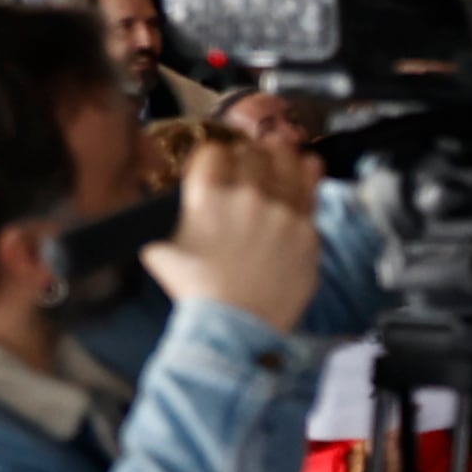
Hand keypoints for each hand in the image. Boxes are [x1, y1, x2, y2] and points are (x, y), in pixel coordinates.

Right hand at [138, 140, 321, 333]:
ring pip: (287, 166)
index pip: (214, 153)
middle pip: (252, 155)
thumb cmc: (195, 291)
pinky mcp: (307, 231)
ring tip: (282, 147)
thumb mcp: (160, 250)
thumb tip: (159, 210)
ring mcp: (281, 213)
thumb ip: (164, 221)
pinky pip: (311, 193)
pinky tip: (310, 165)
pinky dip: (310, 175)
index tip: (221, 160)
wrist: (237, 323)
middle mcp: (245, 196)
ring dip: (283, 154)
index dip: (217, 154)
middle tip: (252, 156)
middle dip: (250, 153)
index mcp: (206, 196)